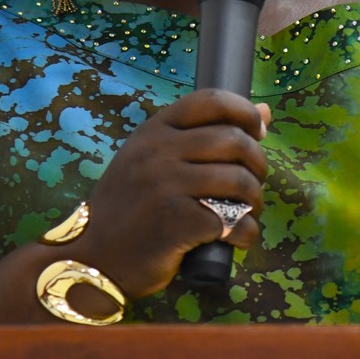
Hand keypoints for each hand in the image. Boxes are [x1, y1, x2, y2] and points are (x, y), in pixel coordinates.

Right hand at [72, 91, 271, 298]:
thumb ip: (202, 135)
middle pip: (234, 141)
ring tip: (246, 212)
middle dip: (257, 164)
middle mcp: (158, 152)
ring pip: (238, 181)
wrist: (94, 258)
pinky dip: (245, 233)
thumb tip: (265, 111)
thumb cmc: (131, 207)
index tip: (257, 133)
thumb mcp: (154, 160)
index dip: (245, 112)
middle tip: (252, 186)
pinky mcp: (176, 222)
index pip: (212, 100)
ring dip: (254, 201)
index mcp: (154, 131)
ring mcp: (165, 185)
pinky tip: (235, 238)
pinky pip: (233, 221)